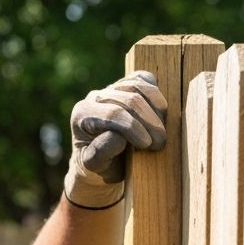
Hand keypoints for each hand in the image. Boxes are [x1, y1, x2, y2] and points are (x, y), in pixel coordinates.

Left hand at [64, 71, 168, 208]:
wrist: (105, 162)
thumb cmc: (100, 166)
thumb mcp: (95, 166)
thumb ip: (100, 153)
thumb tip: (119, 136)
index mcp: (82, 114)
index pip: (112, 114)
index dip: (133, 128)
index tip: (147, 145)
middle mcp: (94, 97)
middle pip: (128, 99)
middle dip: (148, 122)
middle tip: (159, 144)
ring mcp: (111, 88)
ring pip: (137, 87)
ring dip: (156, 110)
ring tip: (161, 133)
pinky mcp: (125, 84)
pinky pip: (143, 78)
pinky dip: (154, 93)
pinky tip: (160, 113)